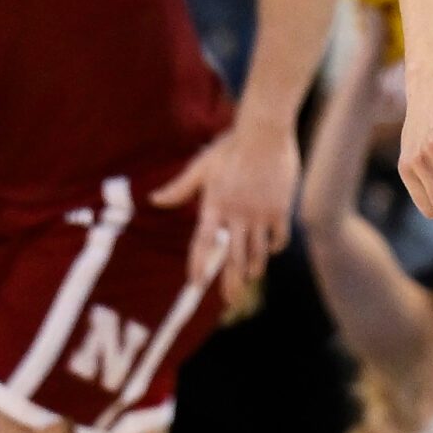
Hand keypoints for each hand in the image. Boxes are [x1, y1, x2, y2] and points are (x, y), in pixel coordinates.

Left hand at [151, 123, 297, 310]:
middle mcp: (236, 215)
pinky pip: (277, 238)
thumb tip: (153, 200)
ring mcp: (259, 214)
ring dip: (254, 269)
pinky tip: (271, 250)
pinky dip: (273, 248)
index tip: (194, 282)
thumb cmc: (231, 146)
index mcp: (214, 205)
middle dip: (232, 283)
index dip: (197, 264)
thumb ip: (179, 187)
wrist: (265, 132)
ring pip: (257, 253)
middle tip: (231, 300)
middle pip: (233, 259)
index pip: (202, 243)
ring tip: (251, 277)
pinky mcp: (279, 210)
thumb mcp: (202, 166)